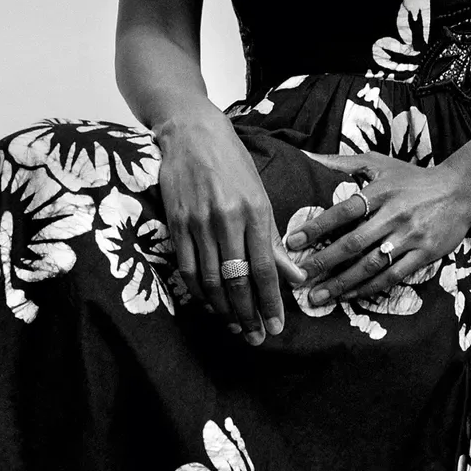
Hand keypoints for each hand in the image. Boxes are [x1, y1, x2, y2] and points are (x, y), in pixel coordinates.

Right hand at [155, 107, 306, 345]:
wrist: (192, 134)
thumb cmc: (233, 163)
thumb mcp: (260, 196)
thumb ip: (274, 239)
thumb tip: (295, 277)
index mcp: (253, 211)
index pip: (264, 268)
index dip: (271, 301)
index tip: (277, 326)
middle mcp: (225, 220)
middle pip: (237, 280)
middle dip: (249, 314)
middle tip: (257, 337)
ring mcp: (197, 223)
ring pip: (211, 280)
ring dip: (225, 310)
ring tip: (237, 327)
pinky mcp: (175, 225)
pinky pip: (187, 269)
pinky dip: (200, 292)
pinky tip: (211, 305)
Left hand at [286, 152, 470, 305]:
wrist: (460, 190)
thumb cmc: (413, 177)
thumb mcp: (380, 163)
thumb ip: (344, 162)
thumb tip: (309, 158)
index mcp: (380, 192)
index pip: (343, 211)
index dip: (317, 227)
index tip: (293, 243)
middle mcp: (393, 215)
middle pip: (353, 242)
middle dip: (324, 262)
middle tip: (299, 278)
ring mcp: (410, 236)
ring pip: (371, 265)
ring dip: (342, 282)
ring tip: (319, 296)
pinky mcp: (424, 253)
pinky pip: (393, 276)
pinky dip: (369, 288)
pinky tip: (350, 295)